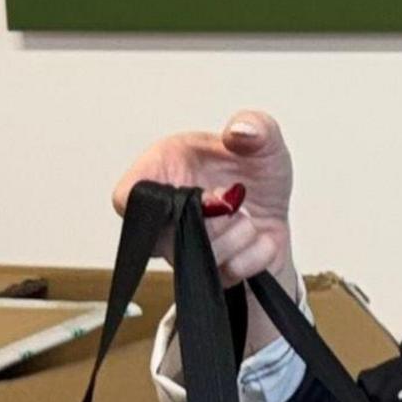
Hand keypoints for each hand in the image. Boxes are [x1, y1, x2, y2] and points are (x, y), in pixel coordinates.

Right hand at [108, 109, 294, 288]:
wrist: (276, 208)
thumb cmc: (252, 171)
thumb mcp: (263, 138)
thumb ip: (255, 125)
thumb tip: (240, 131)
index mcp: (162, 171)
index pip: (126, 198)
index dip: (151, 202)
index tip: (195, 192)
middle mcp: (166, 216)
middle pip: (164, 237)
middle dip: (212, 218)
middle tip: (234, 197)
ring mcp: (185, 250)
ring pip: (201, 257)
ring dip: (238, 233)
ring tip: (247, 213)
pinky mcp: (212, 275)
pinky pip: (232, 272)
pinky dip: (256, 252)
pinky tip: (258, 234)